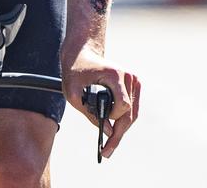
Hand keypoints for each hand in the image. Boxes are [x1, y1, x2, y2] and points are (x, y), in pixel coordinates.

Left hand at [63, 44, 140, 158]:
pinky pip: (132, 107)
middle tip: (107, 152)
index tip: (104, 138)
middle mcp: (129, 77)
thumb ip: (89, 112)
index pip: (122, 106)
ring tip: (110, 146)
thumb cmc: (75, 71)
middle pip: (130, 113)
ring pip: (132, 112)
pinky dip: (123, 120)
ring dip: (121, 128)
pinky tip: (114, 132)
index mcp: (115, 75)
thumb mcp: (73, 92)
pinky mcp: (133, 84)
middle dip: (119, 133)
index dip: (113, 121)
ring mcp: (133, 80)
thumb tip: (108, 131)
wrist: (81, 53)